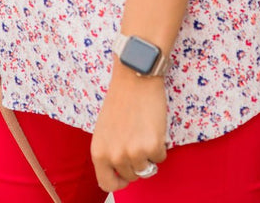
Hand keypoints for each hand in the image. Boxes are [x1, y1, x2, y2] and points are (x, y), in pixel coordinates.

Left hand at [90, 65, 167, 192]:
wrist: (135, 76)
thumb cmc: (120, 99)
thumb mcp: (104, 129)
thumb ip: (109, 151)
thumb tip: (119, 171)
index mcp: (99, 151)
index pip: (106, 183)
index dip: (118, 182)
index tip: (126, 176)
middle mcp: (114, 156)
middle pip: (131, 176)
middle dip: (136, 163)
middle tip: (138, 142)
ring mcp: (134, 153)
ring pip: (147, 169)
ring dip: (149, 155)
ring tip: (145, 132)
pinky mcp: (152, 146)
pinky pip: (160, 158)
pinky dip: (161, 146)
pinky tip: (154, 127)